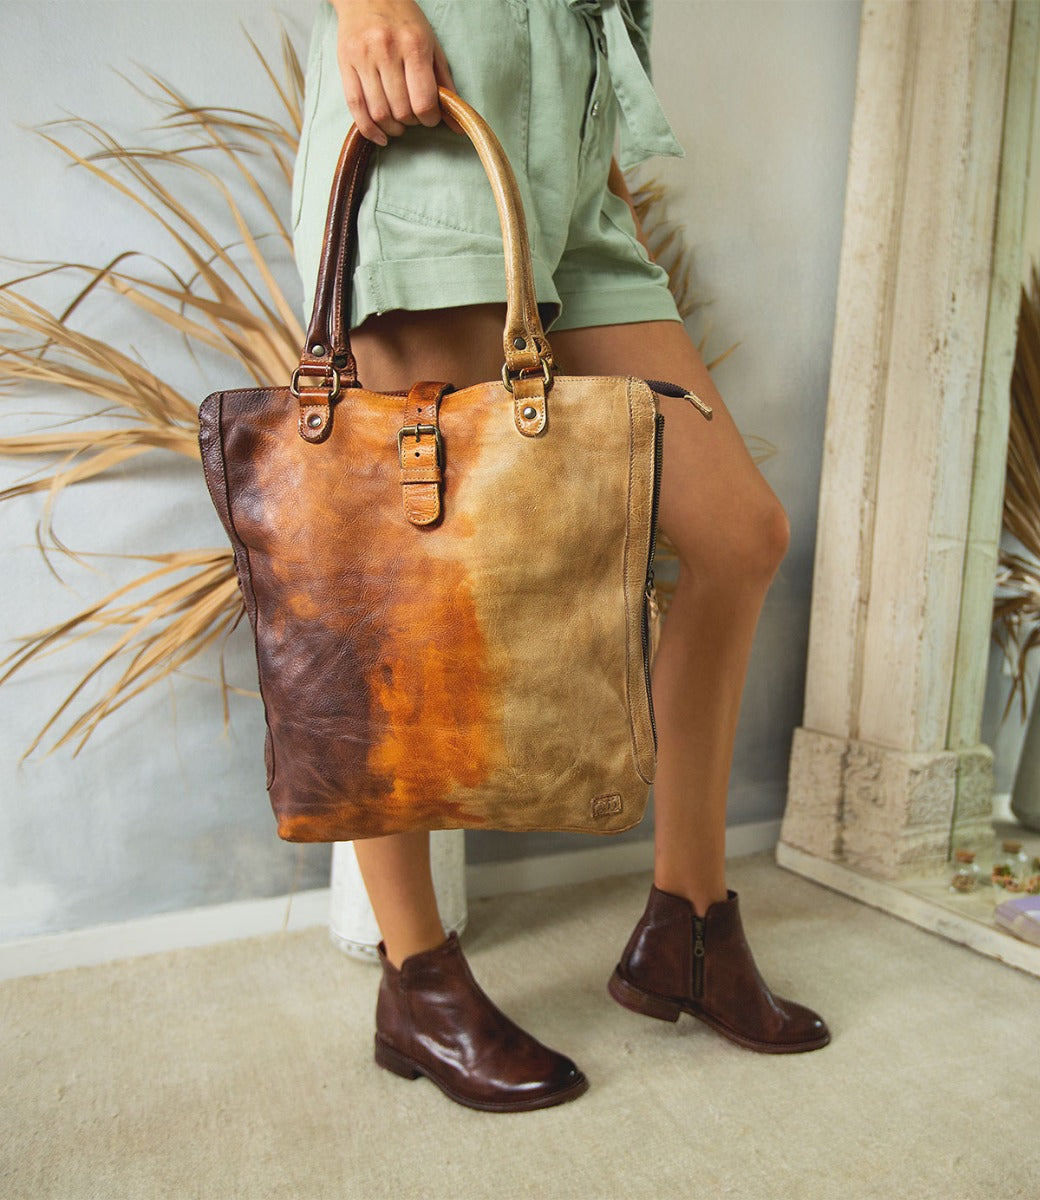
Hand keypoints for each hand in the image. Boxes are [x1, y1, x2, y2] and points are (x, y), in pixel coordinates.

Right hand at [329, 0, 458, 144]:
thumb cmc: (404, 22)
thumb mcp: (432, 47)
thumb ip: (445, 86)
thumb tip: (458, 126)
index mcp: (414, 45)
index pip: (423, 101)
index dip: (430, 119)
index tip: (430, 117)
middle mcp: (387, 50)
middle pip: (401, 110)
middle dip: (411, 123)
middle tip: (414, 117)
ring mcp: (363, 57)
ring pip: (379, 113)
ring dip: (392, 128)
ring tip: (399, 124)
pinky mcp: (345, 63)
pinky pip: (355, 107)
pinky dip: (368, 129)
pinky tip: (380, 135)